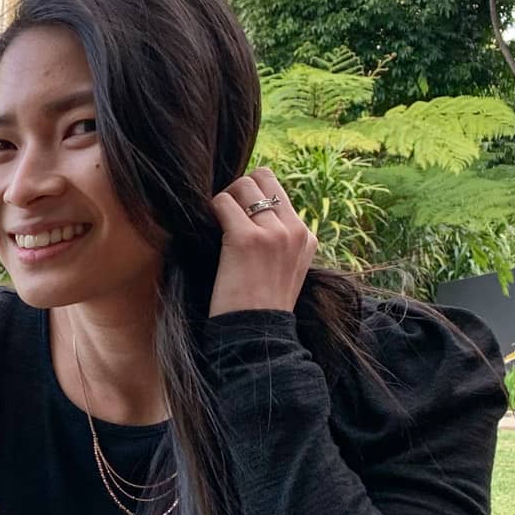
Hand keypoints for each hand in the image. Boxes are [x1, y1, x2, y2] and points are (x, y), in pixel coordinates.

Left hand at [208, 167, 318, 317]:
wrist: (257, 336)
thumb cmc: (260, 308)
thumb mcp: (284, 272)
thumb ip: (278, 244)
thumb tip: (250, 218)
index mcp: (307, 237)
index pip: (278, 191)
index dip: (252, 198)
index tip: (237, 217)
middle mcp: (295, 230)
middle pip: (262, 178)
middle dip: (238, 190)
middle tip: (224, 215)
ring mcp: (273, 233)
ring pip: (243, 185)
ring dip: (224, 198)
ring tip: (216, 223)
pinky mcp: (247, 239)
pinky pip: (222, 202)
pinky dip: (211, 209)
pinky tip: (208, 229)